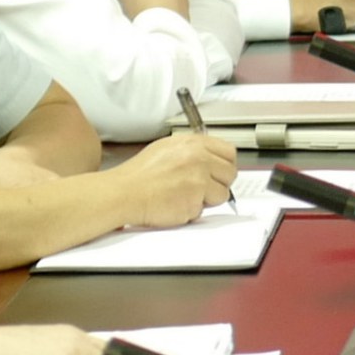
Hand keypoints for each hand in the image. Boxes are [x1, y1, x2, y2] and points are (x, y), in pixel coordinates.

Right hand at [120, 128, 238, 224]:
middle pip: (230, 173)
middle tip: (200, 188)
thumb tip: (211, 160)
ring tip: (183, 196)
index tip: (219, 172)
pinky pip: (204, 209)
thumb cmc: (139, 175)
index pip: (228, 152)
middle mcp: (198, 157)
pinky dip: (192, 211)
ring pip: (222, 194)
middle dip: (219, 183)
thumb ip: (192, 152)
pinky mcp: (195, 199)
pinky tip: (175, 204)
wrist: (124, 192)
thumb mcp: (167, 149)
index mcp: (192, 143)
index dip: (224, 165)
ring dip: (206, 199)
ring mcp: (199, 178)